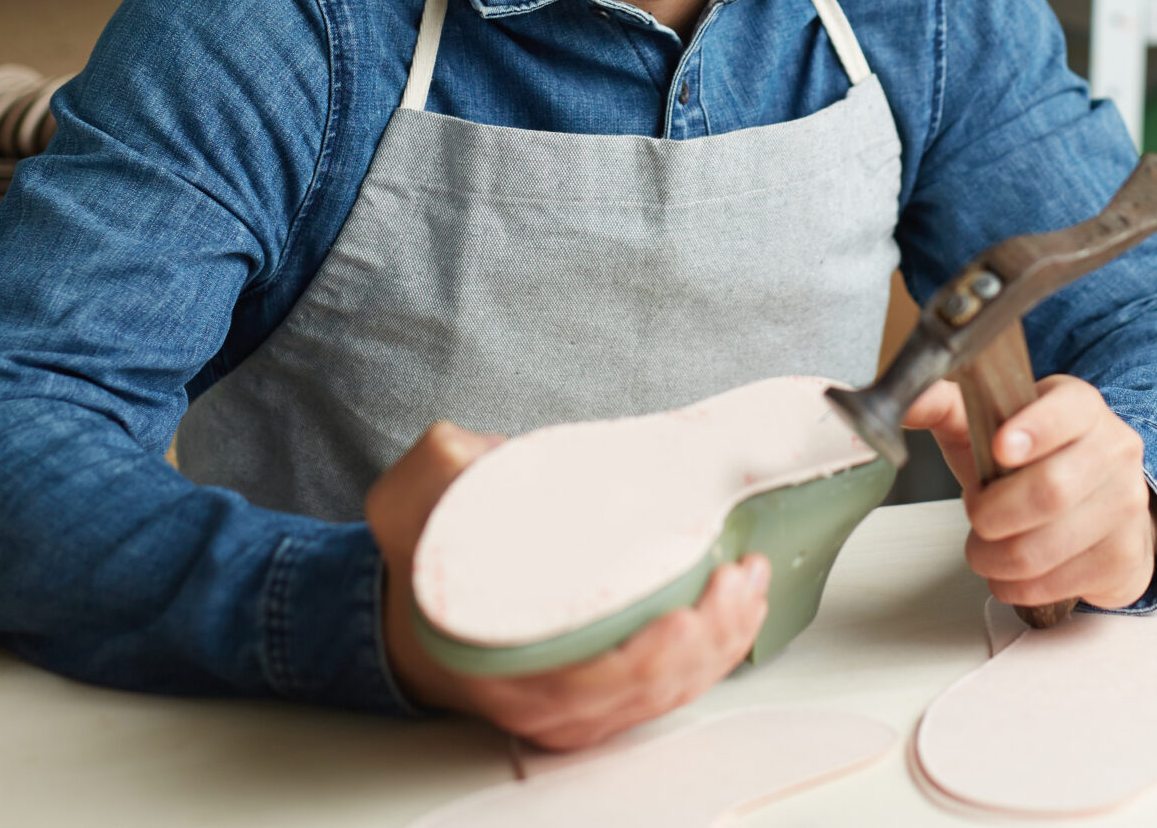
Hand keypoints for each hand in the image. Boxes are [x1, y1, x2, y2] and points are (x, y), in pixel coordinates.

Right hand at [367, 421, 771, 749]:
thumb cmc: (420, 564)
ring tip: (749, 584)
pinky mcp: (603, 693)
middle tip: (736, 581)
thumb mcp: (407, 504)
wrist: (412, 609)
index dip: (643, 661)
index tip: (684, 618)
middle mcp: (544, 700)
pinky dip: (712, 655)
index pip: (585, 686)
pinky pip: (668, 688)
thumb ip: (443, 469)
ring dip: (721, 644)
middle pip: (645, 690)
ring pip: (665, 692)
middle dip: (707, 640)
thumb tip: (486, 452)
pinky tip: (739, 612)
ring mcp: (578, 704)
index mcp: (498, 667)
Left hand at [903, 375, 1156, 613]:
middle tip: (977, 515)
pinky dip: (1017, 586)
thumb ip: (945, 408)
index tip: (1001, 448)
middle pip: (1051, 491)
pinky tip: (1013, 569)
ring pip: (1045, 548)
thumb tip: (906, 400)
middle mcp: (1114, 451)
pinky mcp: (1124, 558)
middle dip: (992, 514)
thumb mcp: (988, 426)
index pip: (1068, 411)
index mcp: (1080, 407)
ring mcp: (1126, 506)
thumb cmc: (1033, 461)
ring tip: (986, 548)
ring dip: (994, 558)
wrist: (1097, 503)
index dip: (1034, 430)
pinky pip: (1056, 585)